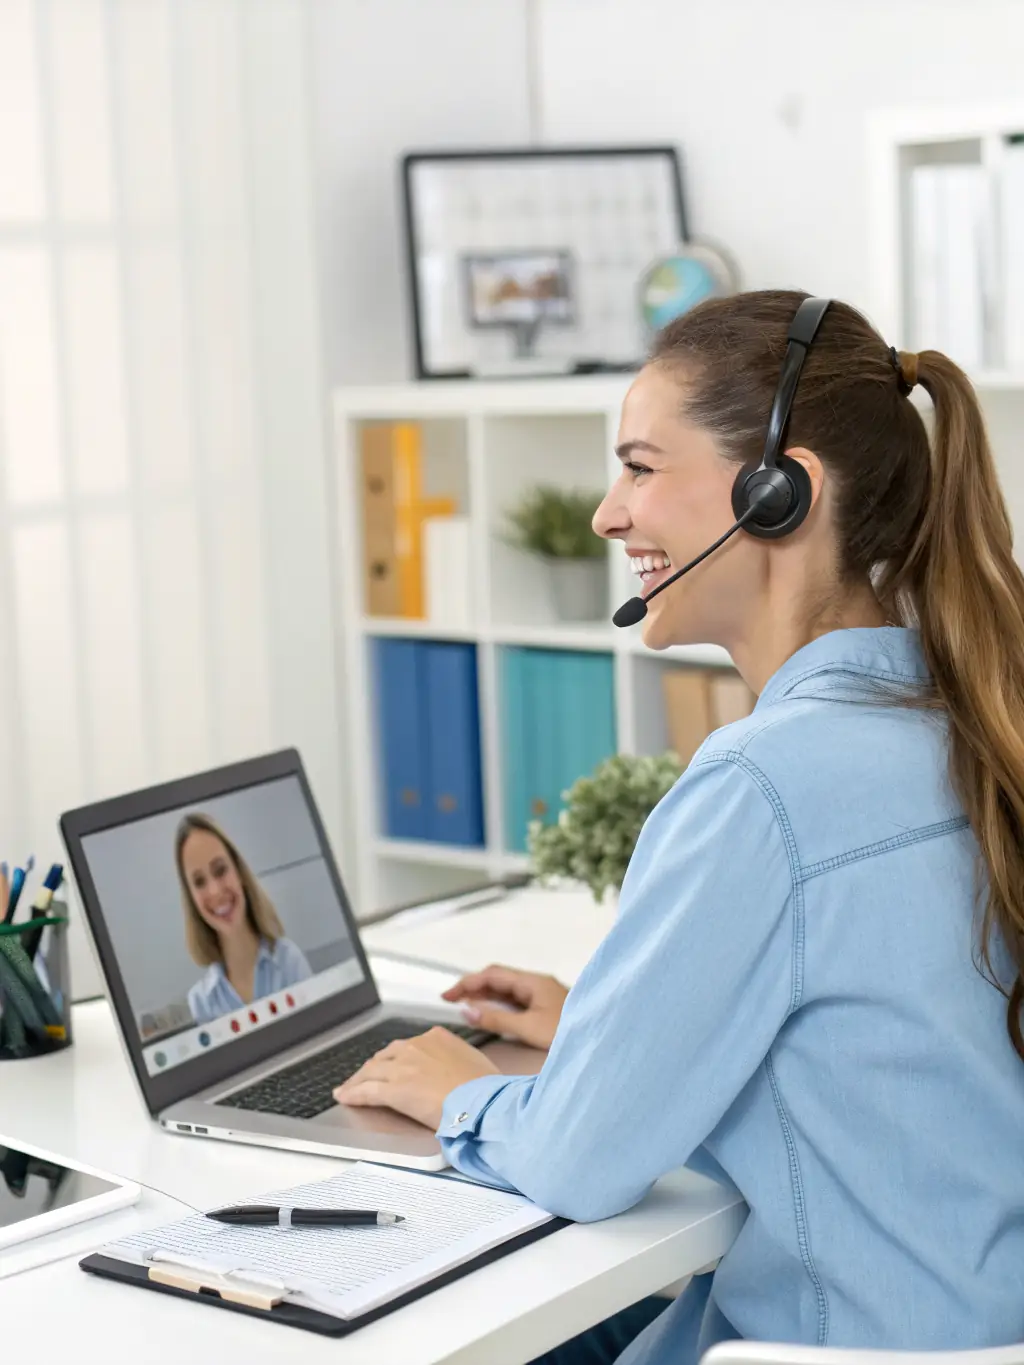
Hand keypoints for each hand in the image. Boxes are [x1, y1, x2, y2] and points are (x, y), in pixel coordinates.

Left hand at [333, 1027, 498, 1129]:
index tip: (390, 1065)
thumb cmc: (485, 1087)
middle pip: (385, 1056)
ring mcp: (402, 1067)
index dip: (394, 1058)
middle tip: (365, 1077)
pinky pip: (366, 1091)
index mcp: (436, 1037)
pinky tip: (345, 1097)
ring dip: (357, 1080)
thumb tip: (454, 1069)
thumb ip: (456, 1059)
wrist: (481, 1101)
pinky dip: (353, 1094)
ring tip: (348, 1088)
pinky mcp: (393, 1089)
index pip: (407, 1046)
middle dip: (373, 1068)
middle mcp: (416, 1046)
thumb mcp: (473, 1060)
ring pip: (371, 1071)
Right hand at [442, 964, 568, 1050]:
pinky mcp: (545, 1008)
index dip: (467, 983)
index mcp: (533, 982)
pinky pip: (515, 1002)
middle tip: (450, 1000)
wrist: (601, 1042)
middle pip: (498, 979)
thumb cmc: (569, 1033)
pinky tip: (488, 1014)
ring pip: (506, 991)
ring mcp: (542, 995)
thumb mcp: (529, 1028)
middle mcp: (536, 984)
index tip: (447, 995)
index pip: (492, 975)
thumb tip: (468, 1011)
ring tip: (463, 1007)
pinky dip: (498, 1006)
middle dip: (473, 987)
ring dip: (484, 997)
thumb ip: (497, 1019)